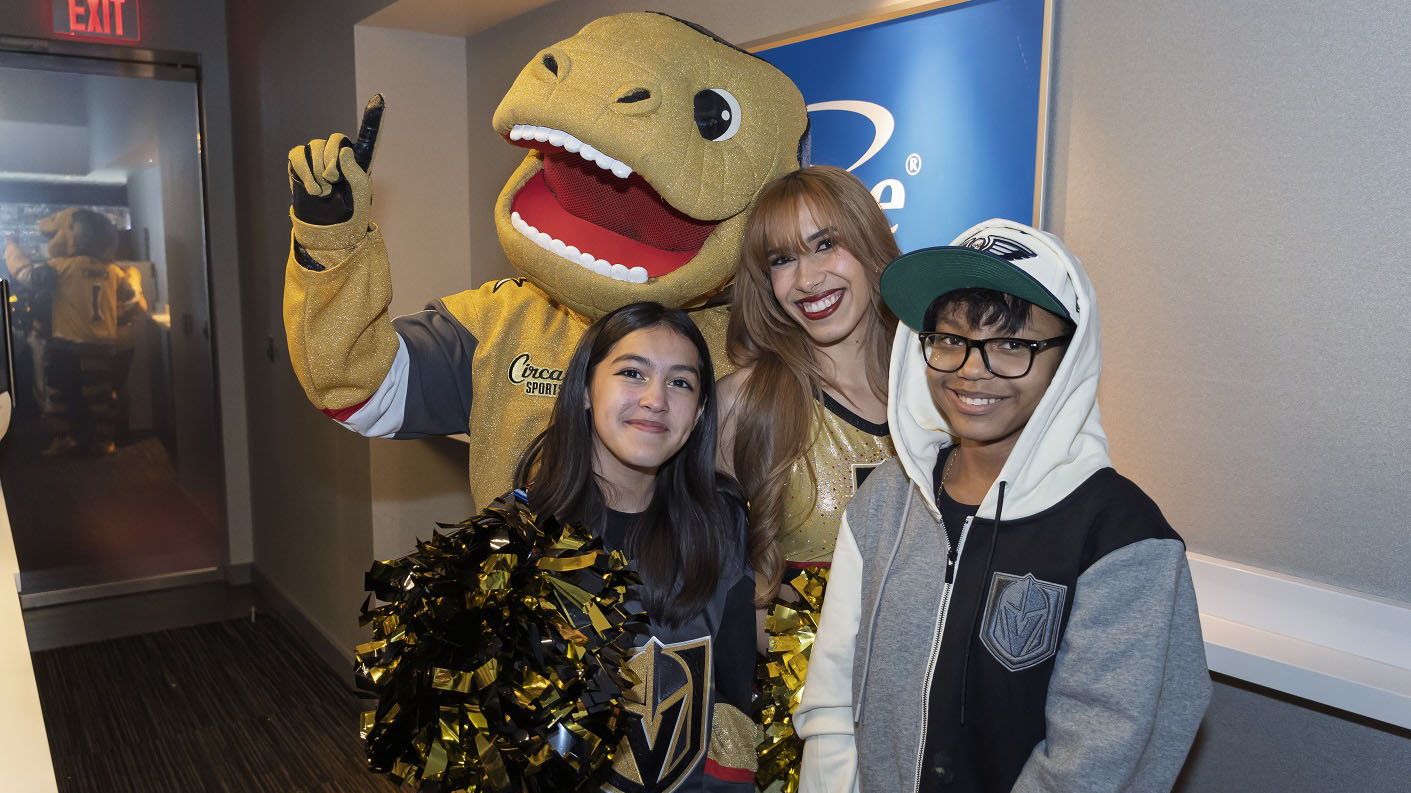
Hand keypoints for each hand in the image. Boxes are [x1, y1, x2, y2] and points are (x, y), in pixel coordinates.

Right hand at [287, 94, 384, 229]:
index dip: (373, 116)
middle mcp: (338, 151)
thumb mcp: (358, 193)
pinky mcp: (300, 160)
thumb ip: (355, 171)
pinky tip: (313, 189)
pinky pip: (298, 155)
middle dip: (333, 163)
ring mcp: (318, 154)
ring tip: (325, 191)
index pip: (368, 134)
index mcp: (359, 158)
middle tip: (335, 183)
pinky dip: (304, 173)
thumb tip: (343, 151)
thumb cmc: (348, 209)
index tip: (380, 98)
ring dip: (319, 174)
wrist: (327, 225)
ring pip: (315, 148)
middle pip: (335, 139)